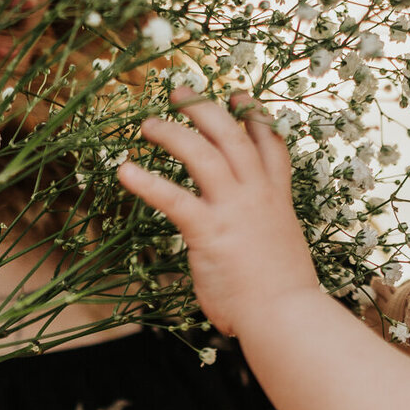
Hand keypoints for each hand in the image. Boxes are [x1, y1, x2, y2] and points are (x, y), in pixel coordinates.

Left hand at [117, 91, 319, 340]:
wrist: (285, 316)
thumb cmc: (283, 297)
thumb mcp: (279, 252)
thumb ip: (259, 237)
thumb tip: (244, 248)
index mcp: (276, 198)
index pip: (268, 143)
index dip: (253, 115)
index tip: (238, 95)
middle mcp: (256, 194)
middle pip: (230, 134)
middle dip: (203, 107)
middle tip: (179, 92)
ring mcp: (234, 209)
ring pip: (202, 153)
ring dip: (172, 132)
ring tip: (148, 124)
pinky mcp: (208, 231)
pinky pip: (171, 197)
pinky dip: (145, 182)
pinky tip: (124, 170)